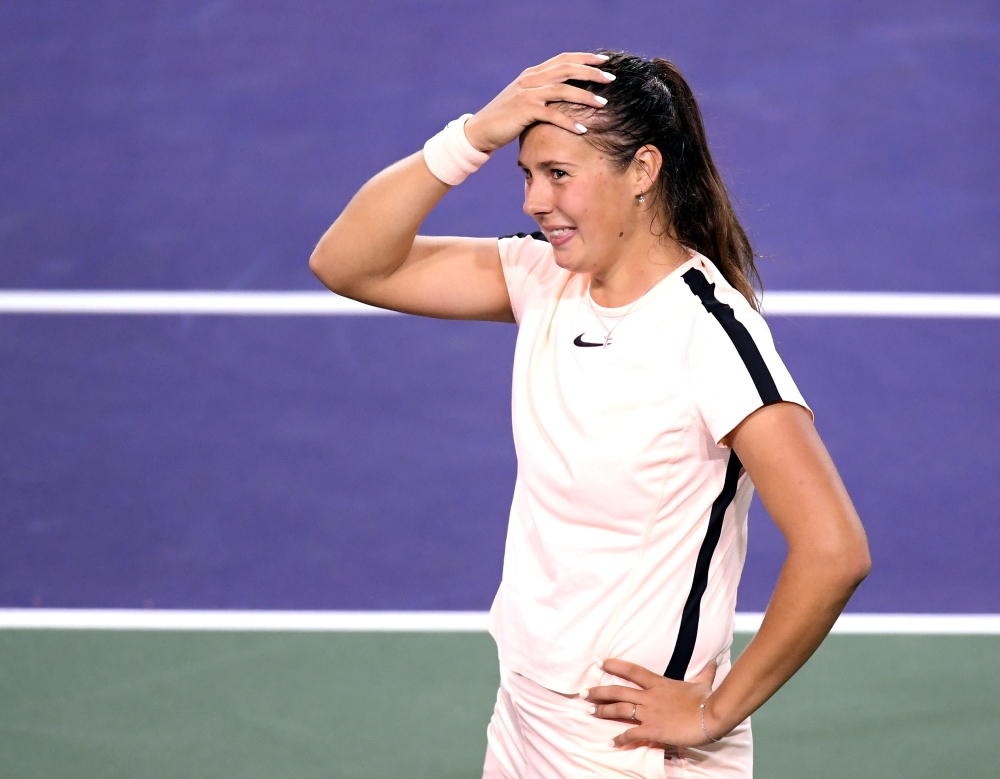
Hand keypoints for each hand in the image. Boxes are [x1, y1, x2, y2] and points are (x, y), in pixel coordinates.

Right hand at [463, 52, 613, 152]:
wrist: (481, 131)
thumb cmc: (505, 119)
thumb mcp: (524, 100)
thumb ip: (542, 93)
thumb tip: (564, 94)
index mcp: (532, 74)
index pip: (563, 59)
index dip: (585, 58)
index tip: (604, 62)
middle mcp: (531, 79)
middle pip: (567, 69)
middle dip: (592, 73)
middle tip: (611, 78)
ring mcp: (527, 94)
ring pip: (563, 90)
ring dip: (586, 96)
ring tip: (604, 104)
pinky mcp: (524, 111)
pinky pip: (552, 115)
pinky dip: (569, 122)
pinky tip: (583, 130)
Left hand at [585, 657, 719, 747]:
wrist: (711, 714)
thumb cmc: (707, 699)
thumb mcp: (703, 683)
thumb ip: (705, 673)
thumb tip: (714, 662)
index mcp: (659, 683)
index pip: (632, 671)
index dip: (615, 666)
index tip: (601, 664)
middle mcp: (650, 696)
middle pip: (618, 691)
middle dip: (599, 692)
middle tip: (583, 693)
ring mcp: (650, 713)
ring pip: (620, 709)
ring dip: (603, 711)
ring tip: (590, 712)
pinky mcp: (653, 730)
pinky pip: (632, 733)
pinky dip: (620, 738)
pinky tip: (611, 742)